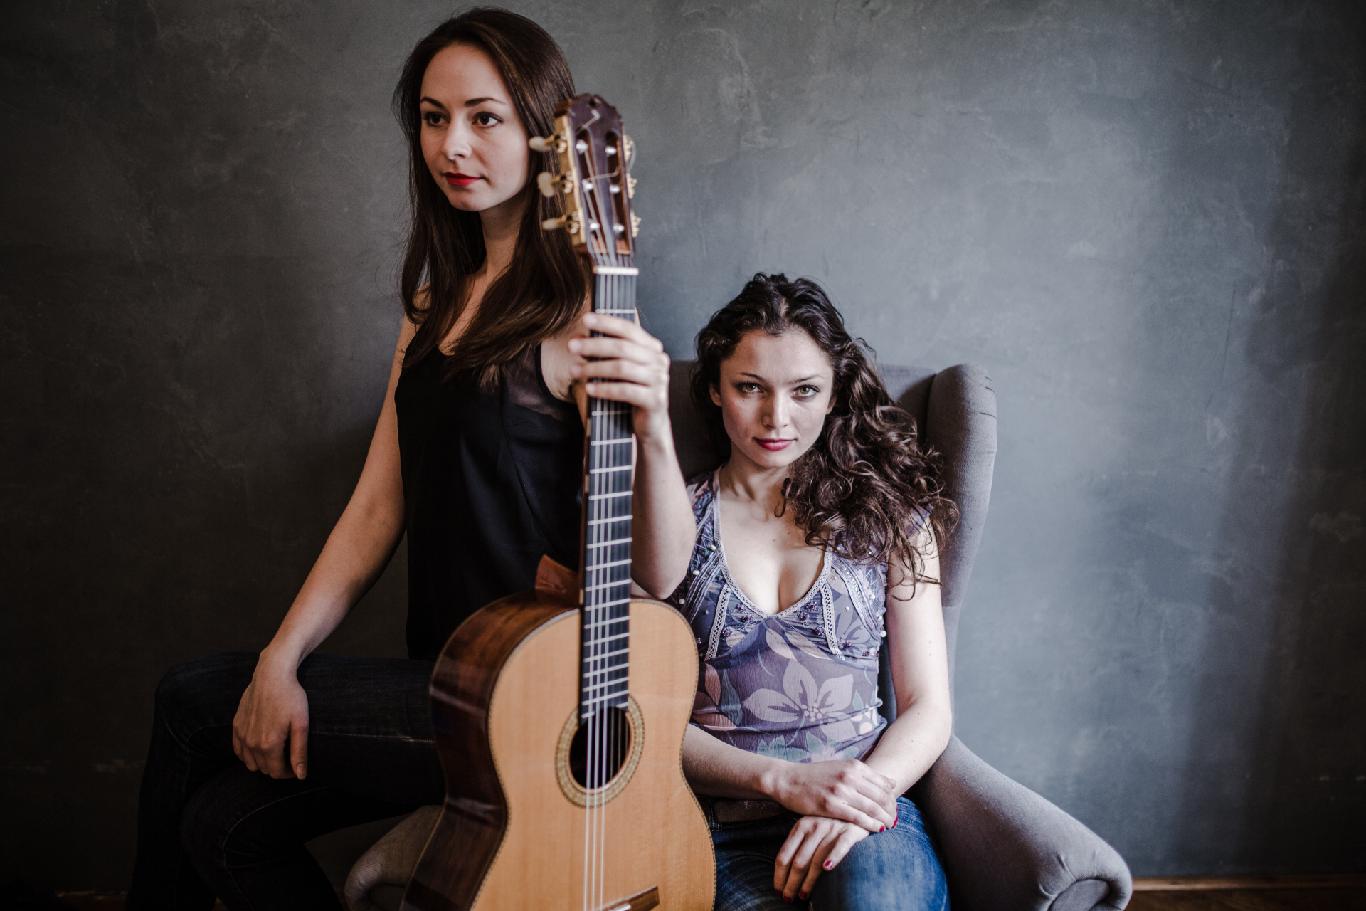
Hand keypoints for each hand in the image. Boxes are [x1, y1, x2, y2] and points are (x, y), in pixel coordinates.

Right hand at [232, 655, 309, 778]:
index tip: (296, 767)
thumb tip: (300, 776)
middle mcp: (251, 743)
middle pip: (263, 769)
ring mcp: (241, 734)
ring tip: (276, 753)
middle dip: (276, 768)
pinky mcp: (236, 725)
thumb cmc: (291, 696)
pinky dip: (247, 754)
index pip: (276, 773)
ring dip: (262, 763)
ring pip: (249, 763)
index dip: (288, 774)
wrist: (272, 674)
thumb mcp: (301, 724)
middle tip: (289, 758)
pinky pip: (238, 751)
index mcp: (269, 744)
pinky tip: (259, 747)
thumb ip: (300, 752)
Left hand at [567, 312, 670, 443]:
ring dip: (595, 368)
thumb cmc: (632, 392)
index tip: (585, 319)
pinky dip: (605, 389)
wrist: (650, 424)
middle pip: (623, 348)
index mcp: (652, 348)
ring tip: (574, 371)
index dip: (607, 323)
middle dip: (594, 345)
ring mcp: (659, 380)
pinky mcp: (655, 399)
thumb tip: (578, 338)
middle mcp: (659, 361)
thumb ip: (605, 353)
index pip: (629, 329)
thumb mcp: (619, 369)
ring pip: (622, 369)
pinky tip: (589, 389)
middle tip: (572, 346)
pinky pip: (626, 391)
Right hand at [765, 758, 897, 832]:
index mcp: (854, 765)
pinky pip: (857, 817)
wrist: (788, 779)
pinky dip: (870, 824)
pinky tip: (877, 830)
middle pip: (881, 796)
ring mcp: (840, 790)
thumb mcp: (842, 767)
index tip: (896, 808)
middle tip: (897, 820)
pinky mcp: (830, 805)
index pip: (884, 784)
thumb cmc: (815, 775)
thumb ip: (866, 775)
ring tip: (891, 826)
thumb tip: (892, 783)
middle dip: (892, 810)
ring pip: (871, 807)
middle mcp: (849, 776)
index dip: (893, 798)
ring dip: (884, 818)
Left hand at [773, 815, 873, 902]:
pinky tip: (827, 869)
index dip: (779, 876)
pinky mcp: (850, 831)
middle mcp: (814, 827)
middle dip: (791, 884)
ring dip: (808, 882)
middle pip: (798, 862)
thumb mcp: (812, 829)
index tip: (777, 890)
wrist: (858, 809)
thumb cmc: (832, 824)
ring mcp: (832, 828)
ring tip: (803, 896)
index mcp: (801, 826)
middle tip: (788, 898)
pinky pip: (840, 846)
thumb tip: (785, 874)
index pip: (784, 855)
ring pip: (816, 860)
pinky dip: (833, 857)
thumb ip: (800, 845)